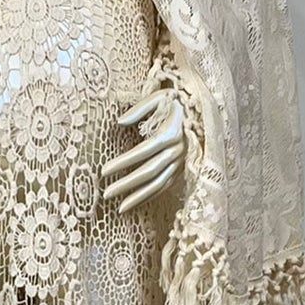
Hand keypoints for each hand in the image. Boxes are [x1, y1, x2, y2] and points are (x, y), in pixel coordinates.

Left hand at [103, 89, 186, 211]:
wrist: (200, 107)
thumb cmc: (175, 99)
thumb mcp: (159, 96)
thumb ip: (139, 108)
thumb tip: (119, 122)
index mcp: (172, 132)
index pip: (143, 151)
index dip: (123, 162)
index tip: (104, 171)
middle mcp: (178, 150)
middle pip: (149, 171)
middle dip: (127, 184)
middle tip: (106, 193)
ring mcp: (182, 161)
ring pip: (159, 183)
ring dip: (138, 196)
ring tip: (119, 208)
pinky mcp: (183, 168)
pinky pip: (166, 185)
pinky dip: (151, 195)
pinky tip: (136, 202)